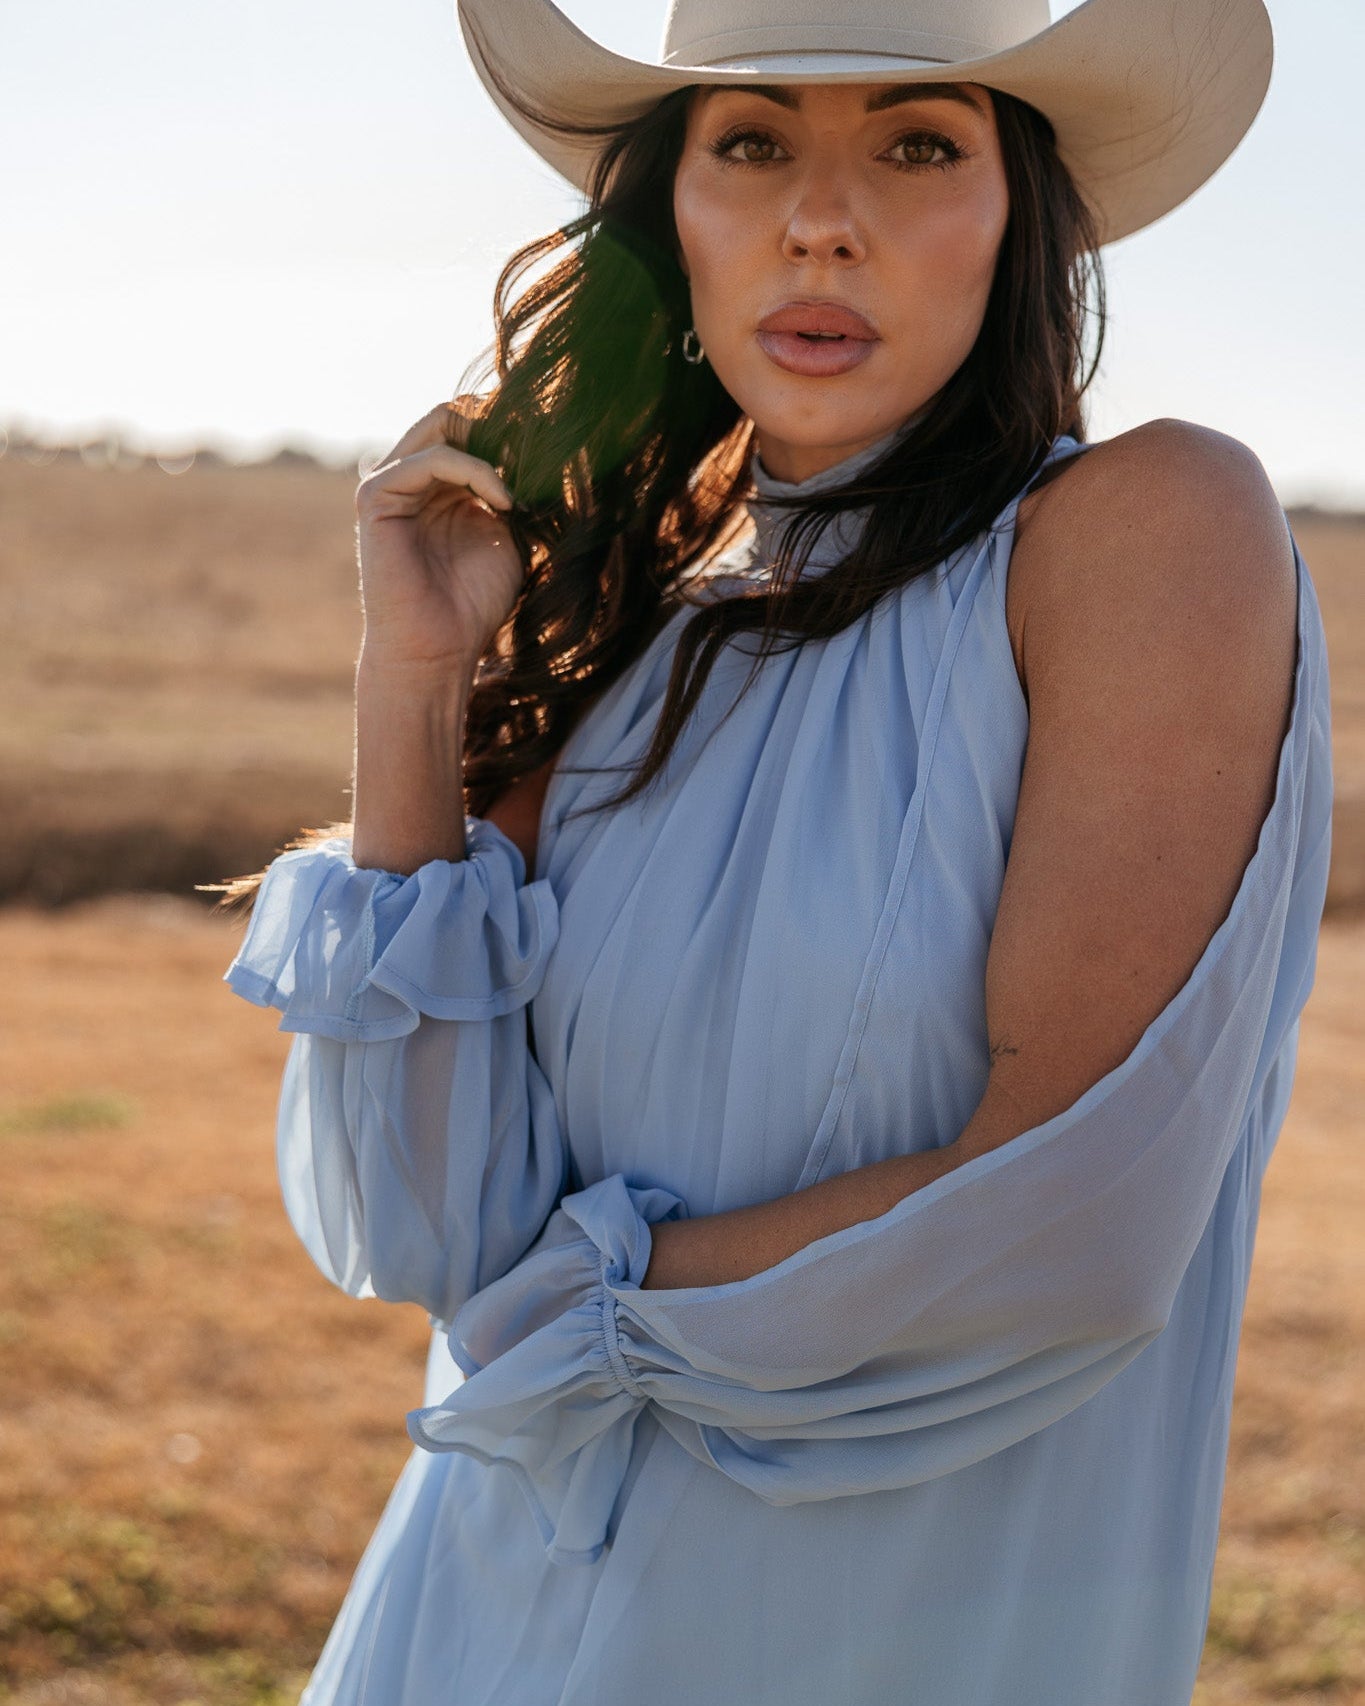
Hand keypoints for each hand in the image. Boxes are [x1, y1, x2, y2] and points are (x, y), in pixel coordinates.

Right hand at [354, 396, 522, 672]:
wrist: (437, 649)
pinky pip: (432, 459)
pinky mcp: (376, 495)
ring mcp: (390, 482)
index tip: (555, 438)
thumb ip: (515, 491)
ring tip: (527, 476)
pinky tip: (504, 501)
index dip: (512, 424)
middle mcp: (412, 475)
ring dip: (493, 442)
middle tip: (542, 441)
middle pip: (455, 413)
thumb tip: (546, 451)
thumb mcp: (508, 535)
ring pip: (443, 423)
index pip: (471, 424)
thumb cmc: (472, 603)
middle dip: (502, 421)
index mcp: (440, 482)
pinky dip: (476, 471)